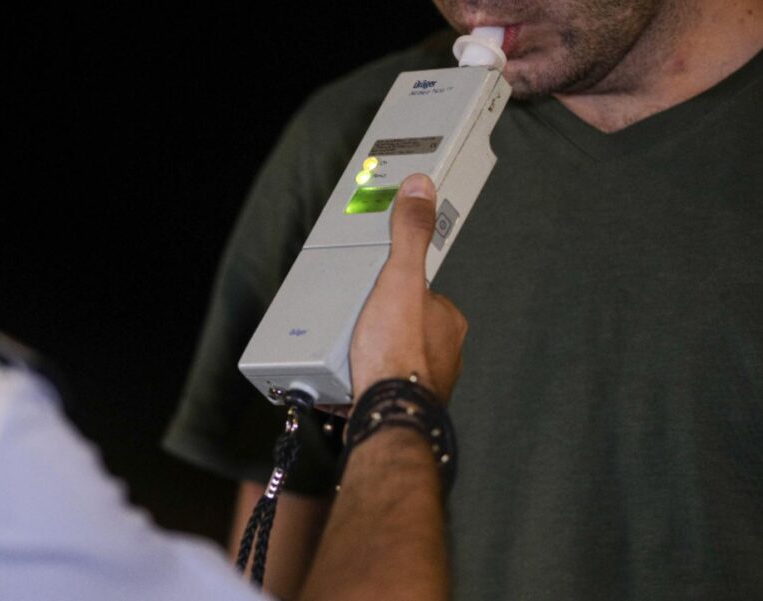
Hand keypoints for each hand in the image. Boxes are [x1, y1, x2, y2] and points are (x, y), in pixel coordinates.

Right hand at [348, 174, 466, 402]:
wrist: (388, 412)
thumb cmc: (397, 352)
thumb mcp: (400, 278)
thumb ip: (409, 234)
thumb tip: (421, 190)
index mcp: (447, 319)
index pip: (418, 289)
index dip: (391, 285)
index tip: (372, 290)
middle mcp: (443, 350)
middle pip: (403, 321)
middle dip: (377, 322)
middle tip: (353, 322)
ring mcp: (424, 377)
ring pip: (392, 353)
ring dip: (370, 352)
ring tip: (347, 349)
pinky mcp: (402, 400)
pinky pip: (380, 382)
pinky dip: (364, 379)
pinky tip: (348, 377)